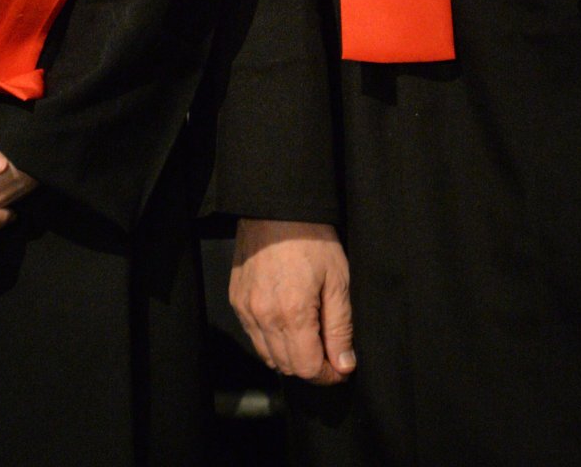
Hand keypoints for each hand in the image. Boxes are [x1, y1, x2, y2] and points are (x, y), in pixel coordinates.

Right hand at [230, 219, 355, 385]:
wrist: (276, 207)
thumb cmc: (311, 237)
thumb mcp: (338, 280)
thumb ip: (340, 327)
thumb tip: (344, 363)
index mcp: (292, 313)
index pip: (308, 368)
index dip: (329, 374)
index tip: (341, 366)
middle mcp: (264, 317)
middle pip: (287, 367)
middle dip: (311, 366)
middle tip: (329, 351)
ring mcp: (246, 309)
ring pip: (268, 356)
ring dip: (290, 356)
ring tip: (309, 335)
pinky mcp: (236, 300)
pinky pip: (253, 336)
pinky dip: (271, 339)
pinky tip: (286, 321)